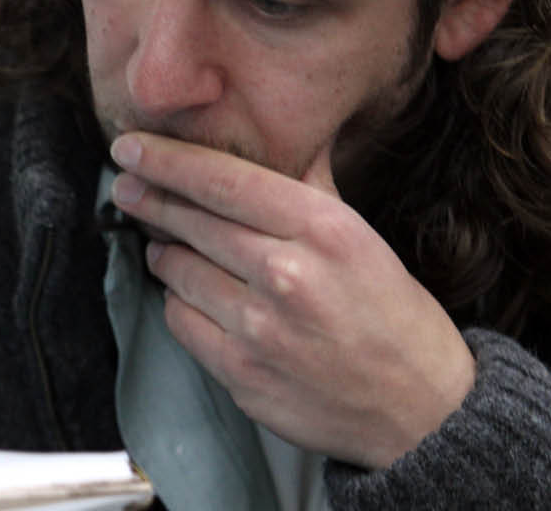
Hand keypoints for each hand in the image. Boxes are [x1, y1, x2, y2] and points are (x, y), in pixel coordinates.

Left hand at [108, 132, 474, 468]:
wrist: (424, 413)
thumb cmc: (393, 317)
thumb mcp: (362, 238)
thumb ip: (310, 189)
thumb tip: (278, 136)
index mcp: (324, 230)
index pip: (223, 181)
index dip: (166, 160)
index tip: (129, 146)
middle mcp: (289, 275)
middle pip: (191, 222)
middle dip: (149, 199)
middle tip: (126, 188)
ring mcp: (261, 329)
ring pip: (176, 271)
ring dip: (165, 254)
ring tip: (167, 246)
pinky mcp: (241, 374)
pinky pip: (181, 321)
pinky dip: (180, 304)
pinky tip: (192, 296)